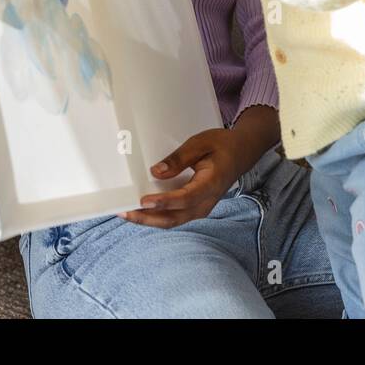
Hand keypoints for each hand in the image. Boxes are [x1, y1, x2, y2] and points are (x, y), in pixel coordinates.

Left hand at [117, 128, 244, 227]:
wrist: (240, 154)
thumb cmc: (221, 146)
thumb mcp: (200, 143)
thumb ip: (179, 158)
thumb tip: (156, 172)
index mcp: (211, 184)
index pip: (185, 198)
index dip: (164, 201)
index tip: (143, 201)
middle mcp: (206, 202)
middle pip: (175, 217)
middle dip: (148, 218)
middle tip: (124, 211)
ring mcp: (201, 208)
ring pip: (172, 221)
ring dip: (149, 220)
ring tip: (126, 213)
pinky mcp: (194, 207)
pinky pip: (174, 216)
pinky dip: (156, 216)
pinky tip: (140, 210)